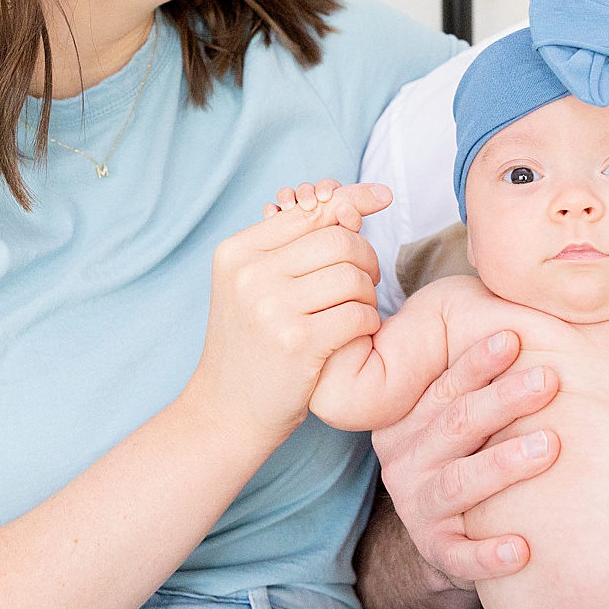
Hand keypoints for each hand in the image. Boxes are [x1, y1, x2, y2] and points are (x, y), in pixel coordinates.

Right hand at [188, 182, 391, 445]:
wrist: (225, 412)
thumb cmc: (251, 345)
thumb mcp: (256, 286)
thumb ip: (296, 244)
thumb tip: (355, 201)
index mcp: (237, 252)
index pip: (311, 212)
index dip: (352, 202)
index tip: (383, 196)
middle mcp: (250, 274)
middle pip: (340, 240)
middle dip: (365, 260)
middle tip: (363, 284)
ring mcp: (271, 308)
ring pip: (354, 277)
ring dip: (367, 296)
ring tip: (353, 312)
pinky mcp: (298, 342)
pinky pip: (359, 314)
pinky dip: (368, 324)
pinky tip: (354, 335)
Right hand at [372, 330, 560, 588]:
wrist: (445, 539)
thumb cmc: (467, 456)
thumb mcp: (458, 415)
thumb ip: (475, 375)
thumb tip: (519, 312)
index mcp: (410, 420)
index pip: (445, 386)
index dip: (478, 361)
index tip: (515, 337)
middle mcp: (406, 461)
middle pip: (456, 426)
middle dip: (503, 401)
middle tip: (548, 381)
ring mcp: (419, 508)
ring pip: (459, 484)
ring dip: (504, 464)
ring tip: (549, 447)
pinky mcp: (438, 552)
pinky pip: (461, 556)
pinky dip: (489, 554)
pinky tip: (522, 549)